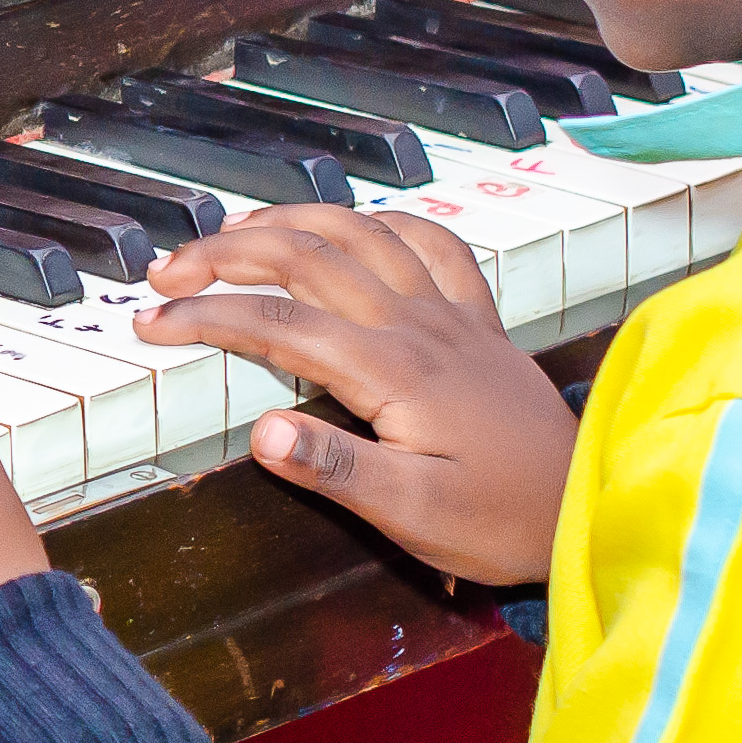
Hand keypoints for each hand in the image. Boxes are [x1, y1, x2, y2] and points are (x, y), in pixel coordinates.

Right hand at [130, 206, 575, 585]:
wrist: (589, 509)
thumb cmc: (500, 523)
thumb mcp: (413, 515)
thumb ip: (337, 469)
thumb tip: (261, 433)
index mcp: (395, 372)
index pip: (280, 323)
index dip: (207, 316)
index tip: (151, 324)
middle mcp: (420, 326)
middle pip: (309, 256)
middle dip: (226, 254)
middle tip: (165, 271)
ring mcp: (452, 314)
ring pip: (362, 232)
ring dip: (290, 220)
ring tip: (230, 231)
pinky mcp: (478, 320)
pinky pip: (430, 241)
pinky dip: (380, 219)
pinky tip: (351, 223)